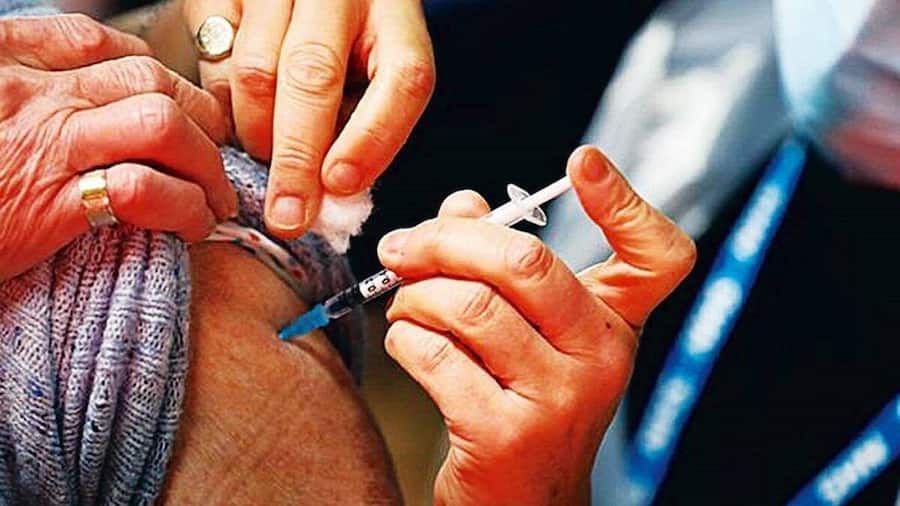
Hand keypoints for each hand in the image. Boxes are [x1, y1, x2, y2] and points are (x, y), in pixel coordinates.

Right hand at [0, 14, 235, 280]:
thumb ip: (22, 93)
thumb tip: (82, 96)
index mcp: (1, 62)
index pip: (96, 42)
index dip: (152, 70)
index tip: (175, 102)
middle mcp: (29, 94)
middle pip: (148, 78)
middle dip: (200, 116)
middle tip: (213, 153)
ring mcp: (44, 145)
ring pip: (161, 124)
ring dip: (206, 162)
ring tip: (215, 197)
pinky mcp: (51, 205)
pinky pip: (144, 190)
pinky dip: (186, 207)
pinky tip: (193, 225)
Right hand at [184, 0, 434, 237]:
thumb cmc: (346, 39)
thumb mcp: (374, 70)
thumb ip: (363, 123)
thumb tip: (332, 194)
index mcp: (396, 16)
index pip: (399, 79)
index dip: (371, 139)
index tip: (339, 185)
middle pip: (314, 77)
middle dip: (297, 158)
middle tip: (286, 215)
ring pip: (256, 73)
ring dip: (257, 134)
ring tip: (265, 157)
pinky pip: (213, 58)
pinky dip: (222, 103)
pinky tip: (237, 115)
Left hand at [377, 146, 696, 504]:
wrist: (523, 503)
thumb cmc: (520, 402)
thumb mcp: (527, 333)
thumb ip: (497, 262)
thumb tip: (461, 204)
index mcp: (615, 323)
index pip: (658, 256)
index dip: (627, 203)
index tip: (583, 164)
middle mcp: (601, 357)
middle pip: (524, 262)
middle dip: (445, 241)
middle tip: (404, 246)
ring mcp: (560, 399)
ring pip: (468, 306)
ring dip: (415, 296)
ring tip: (404, 304)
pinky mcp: (507, 435)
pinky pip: (435, 356)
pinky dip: (405, 339)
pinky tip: (408, 343)